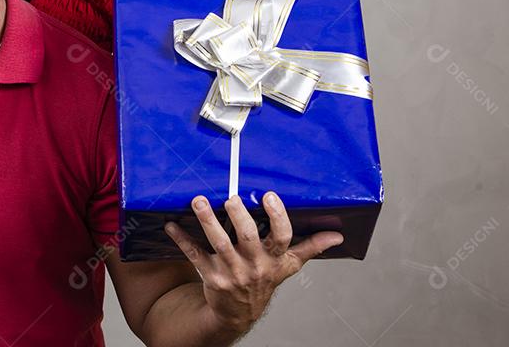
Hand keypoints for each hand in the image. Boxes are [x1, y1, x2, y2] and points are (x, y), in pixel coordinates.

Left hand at [164, 192, 342, 335]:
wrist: (239, 312)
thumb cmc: (264, 280)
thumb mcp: (288, 266)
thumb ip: (310, 247)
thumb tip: (337, 235)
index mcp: (274, 259)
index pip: (281, 237)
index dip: (277, 216)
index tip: (269, 195)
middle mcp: (254, 265)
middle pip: (247, 237)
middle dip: (237, 216)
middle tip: (230, 197)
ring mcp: (231, 271)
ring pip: (218, 243)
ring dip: (207, 221)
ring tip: (198, 201)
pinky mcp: (210, 275)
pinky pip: (195, 255)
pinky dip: (182, 239)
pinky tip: (171, 224)